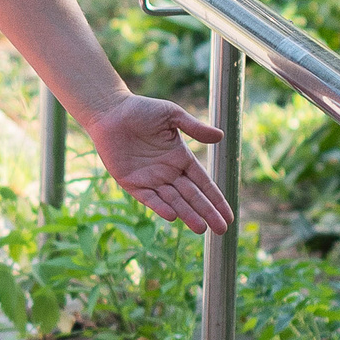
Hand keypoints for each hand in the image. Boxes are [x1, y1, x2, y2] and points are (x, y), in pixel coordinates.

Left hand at [86, 94, 233, 233]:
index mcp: (180, 158)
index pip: (203, 183)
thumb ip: (194, 128)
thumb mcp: (171, 116)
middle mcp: (168, 172)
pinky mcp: (131, 183)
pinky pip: (149, 198)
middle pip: (192, 197)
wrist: (110, 112)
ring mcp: (150, 180)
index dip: (216, 199)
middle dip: (207, 213)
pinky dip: (160, 207)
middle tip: (221, 230)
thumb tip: (220, 136)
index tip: (228, 216)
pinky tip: (172, 216)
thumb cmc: (141, 110)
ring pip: (174, 201)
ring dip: (187, 215)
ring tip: (201, 229)